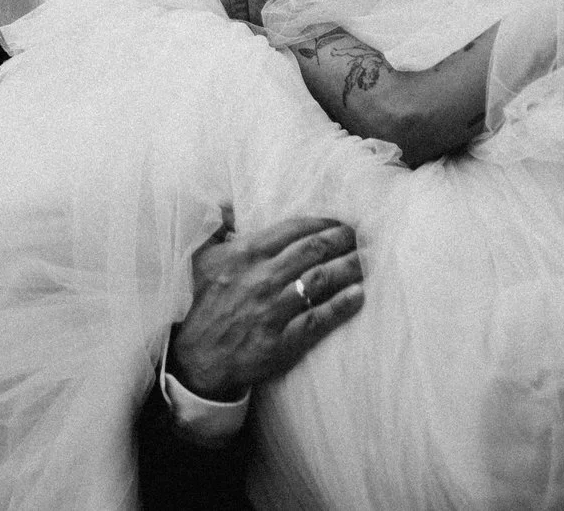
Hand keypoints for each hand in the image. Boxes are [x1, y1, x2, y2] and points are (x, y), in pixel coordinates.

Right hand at [167, 216, 362, 400]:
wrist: (197, 359)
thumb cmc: (202, 305)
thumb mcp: (200, 260)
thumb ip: (216, 228)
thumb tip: (228, 203)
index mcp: (244, 255)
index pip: (293, 230)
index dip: (321, 222)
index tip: (338, 221)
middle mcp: (261, 279)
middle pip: (312, 250)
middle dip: (341, 239)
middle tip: (359, 236)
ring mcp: (273, 310)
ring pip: (320, 281)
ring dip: (348, 267)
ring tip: (366, 260)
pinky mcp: (281, 341)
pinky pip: (318, 319)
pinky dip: (341, 306)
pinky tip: (359, 295)